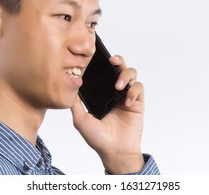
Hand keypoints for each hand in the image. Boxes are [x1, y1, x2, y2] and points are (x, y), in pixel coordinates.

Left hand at [71, 55, 144, 173]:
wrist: (115, 151)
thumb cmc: (98, 138)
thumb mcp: (80, 119)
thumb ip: (75, 103)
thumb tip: (68, 86)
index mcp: (101, 93)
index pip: (103, 73)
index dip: (101, 63)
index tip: (96, 57)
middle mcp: (114, 92)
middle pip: (119, 67)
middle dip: (118, 60)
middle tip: (112, 61)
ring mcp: (127, 95)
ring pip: (131, 73)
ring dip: (125, 75)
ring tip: (118, 87)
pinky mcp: (138, 102)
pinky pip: (139, 88)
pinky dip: (134, 91)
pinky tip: (126, 101)